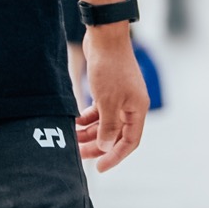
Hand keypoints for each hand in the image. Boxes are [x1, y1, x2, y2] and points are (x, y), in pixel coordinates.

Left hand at [76, 21, 146, 170]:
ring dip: (88, 133)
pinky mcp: (106, 91)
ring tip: (70, 139)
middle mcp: (131, 106)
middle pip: (115, 135)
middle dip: (97, 146)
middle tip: (77, 156)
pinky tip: (72, 123)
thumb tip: (105, 147)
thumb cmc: (110, 68)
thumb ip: (108, 126)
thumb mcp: (108, 101)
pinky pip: (97, 112)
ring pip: (104, 124)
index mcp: (137, 110)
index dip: (115, 156)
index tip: (100, 168)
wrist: (105, 39)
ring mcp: (119, 98)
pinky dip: (85, 119)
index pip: (130, 141)